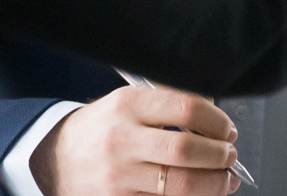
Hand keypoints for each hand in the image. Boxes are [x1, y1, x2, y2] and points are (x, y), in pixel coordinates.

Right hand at [33, 84, 241, 195]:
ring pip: (181, 184)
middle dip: (220, 155)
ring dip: (214, 183)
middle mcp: (122, 139)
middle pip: (186, 149)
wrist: (57, 159)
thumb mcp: (127, 101)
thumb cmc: (103, 128)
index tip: (227, 128)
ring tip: (226, 178)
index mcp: (128, 104)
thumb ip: (169, 101)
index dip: (217, 120)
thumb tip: (214, 110)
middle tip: (230, 154)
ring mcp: (119, 176)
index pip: (187, 108)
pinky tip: (203, 193)